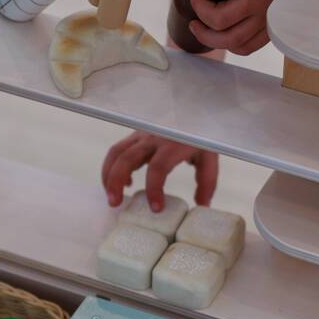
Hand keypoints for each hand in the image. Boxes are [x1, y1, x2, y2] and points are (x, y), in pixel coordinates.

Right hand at [102, 131, 218, 209]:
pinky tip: (125, 183)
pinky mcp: (136, 134)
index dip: (154, 190)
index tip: (156, 208)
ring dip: (108, 175)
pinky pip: (119, 150)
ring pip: (116, 152)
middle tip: (115, 203)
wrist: (194, 110)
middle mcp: (154, 137)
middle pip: (127, 158)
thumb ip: (206, 182)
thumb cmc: (200, 134)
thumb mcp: (209, 157)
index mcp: (173, 144)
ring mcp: (142, 134)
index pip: (158, 168)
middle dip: (116, 182)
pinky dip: (114, 167)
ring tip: (111, 197)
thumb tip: (202, 206)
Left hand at [187, 0, 290, 55]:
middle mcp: (259, 1)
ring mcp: (265, 20)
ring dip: (207, 35)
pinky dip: (228, 44)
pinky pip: (245, 47)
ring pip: (229, 41)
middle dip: (199, 10)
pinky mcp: (270, 31)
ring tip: (197, 25)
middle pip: (218, 19)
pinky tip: (221, 34)